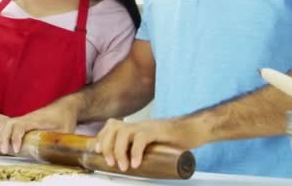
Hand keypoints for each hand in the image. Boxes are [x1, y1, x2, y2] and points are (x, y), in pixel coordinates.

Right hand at [0, 99, 79, 154]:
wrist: (65, 107)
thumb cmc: (65, 119)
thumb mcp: (65, 131)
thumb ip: (58, 141)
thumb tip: (55, 153)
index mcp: (37, 119)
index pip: (21, 126)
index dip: (16, 137)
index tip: (16, 150)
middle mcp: (28, 117)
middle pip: (9, 124)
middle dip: (3, 137)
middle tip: (2, 151)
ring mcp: (25, 118)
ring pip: (7, 124)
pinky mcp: (24, 121)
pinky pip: (8, 123)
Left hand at [94, 116, 208, 171]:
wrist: (194, 130)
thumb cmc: (175, 140)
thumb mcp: (153, 144)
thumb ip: (141, 150)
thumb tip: (130, 166)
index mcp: (136, 128)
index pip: (112, 126)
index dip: (101, 137)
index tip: (97, 151)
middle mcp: (139, 125)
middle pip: (114, 127)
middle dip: (107, 145)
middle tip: (110, 162)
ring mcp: (148, 127)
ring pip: (124, 132)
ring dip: (119, 150)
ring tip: (122, 166)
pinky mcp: (159, 131)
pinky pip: (142, 137)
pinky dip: (136, 151)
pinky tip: (136, 163)